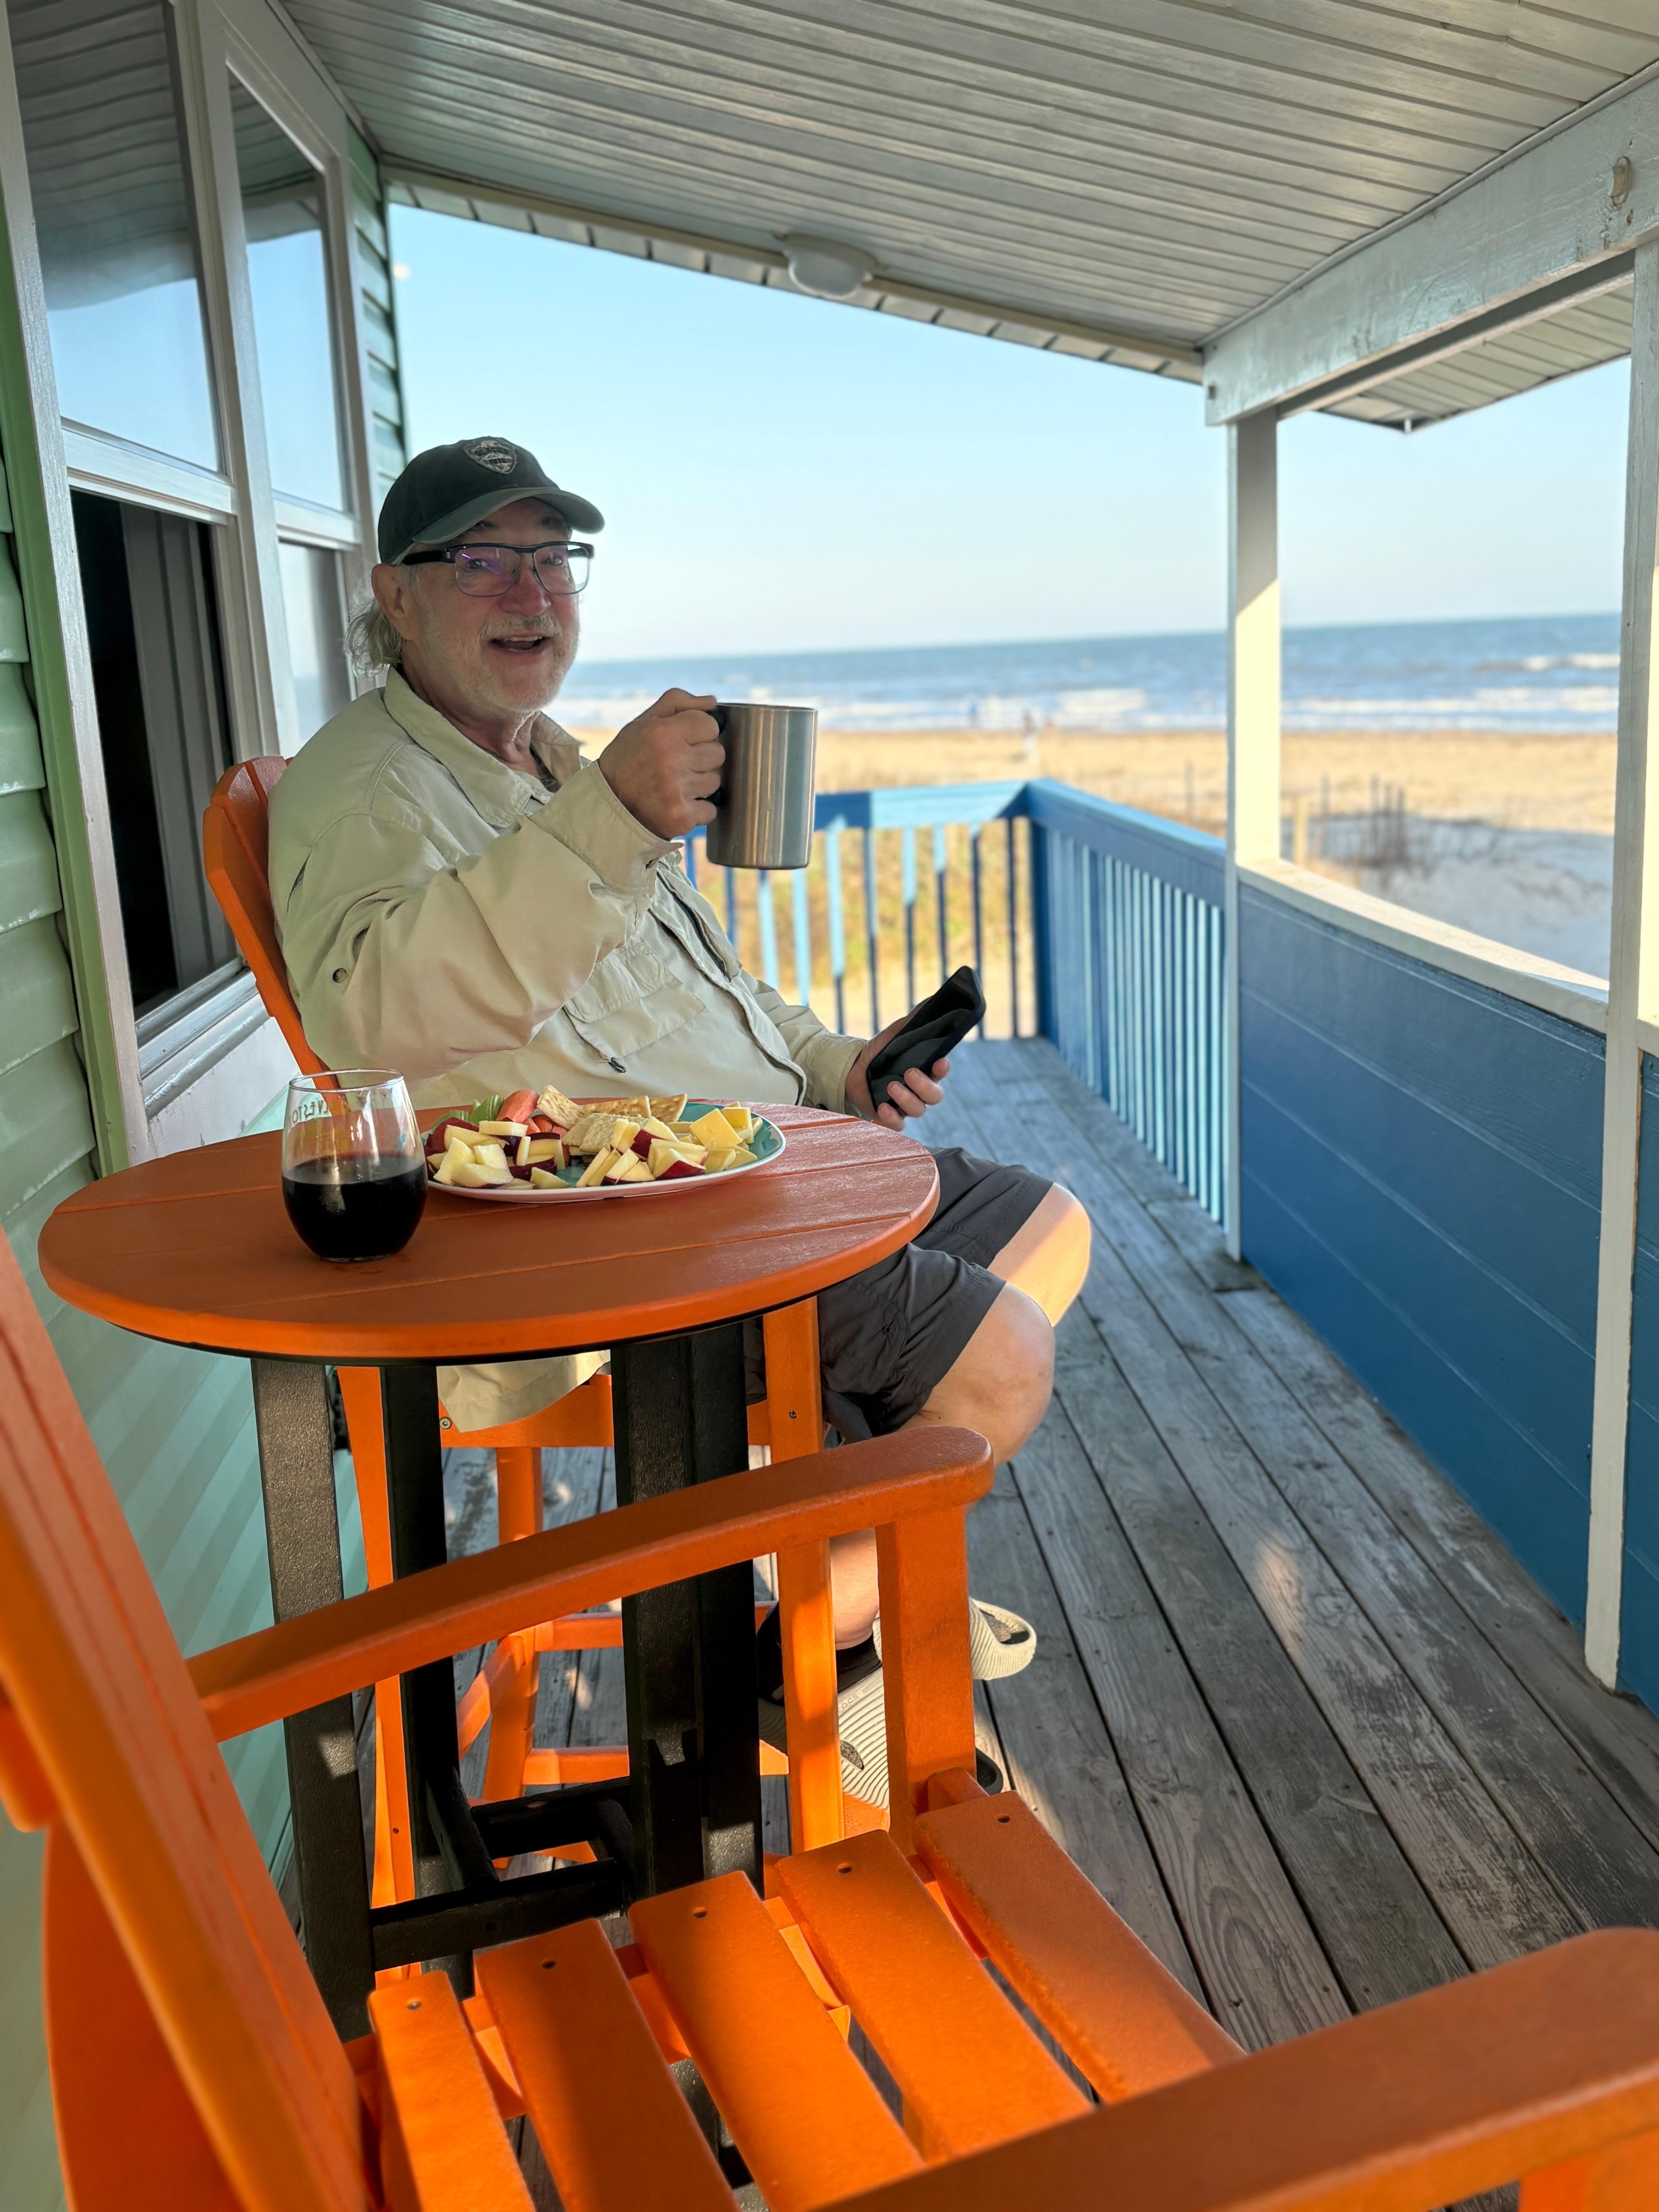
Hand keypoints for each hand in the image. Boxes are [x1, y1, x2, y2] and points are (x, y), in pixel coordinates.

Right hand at [598, 689, 722, 838]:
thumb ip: (678, 703)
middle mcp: (670, 760)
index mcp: (662, 733)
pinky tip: (677, 803)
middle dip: (702, 758)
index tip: (684, 741)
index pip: (710, 726)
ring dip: (700, 784)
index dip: (700, 733)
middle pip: (717, 754)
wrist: (607, 804)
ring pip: (715, 782)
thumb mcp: (644, 722)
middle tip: (678, 764)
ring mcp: (677, 791)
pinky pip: (710, 810)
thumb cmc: (628, 758)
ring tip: (674, 784)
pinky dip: (698, 810)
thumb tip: (712, 702)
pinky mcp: (681, 817)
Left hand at [846, 1011, 951, 1129]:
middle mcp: (919, 1090)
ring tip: (890, 1086)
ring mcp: (905, 1105)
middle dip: (924, 1086)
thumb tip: (931, 1001)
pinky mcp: (890, 1117)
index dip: (943, 1069)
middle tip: (909, 1073)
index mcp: (924, 1070)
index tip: (940, 1061)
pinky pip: (898, 1125)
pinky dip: (892, 1118)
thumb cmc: (878, 1053)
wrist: (850, 1069)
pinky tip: (882, 1107)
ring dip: (906, 1099)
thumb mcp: (894, 1034)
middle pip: (934, 1096)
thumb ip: (913, 1021)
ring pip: (918, 1110)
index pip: (941, 1072)